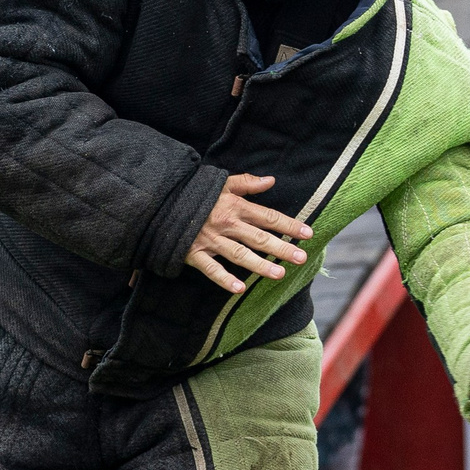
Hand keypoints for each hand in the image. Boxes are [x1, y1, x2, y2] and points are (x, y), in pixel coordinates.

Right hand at [186, 174, 312, 294]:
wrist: (161, 202)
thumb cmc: (196, 194)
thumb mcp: (222, 183)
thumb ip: (247, 183)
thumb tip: (271, 180)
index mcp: (235, 206)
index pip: (268, 216)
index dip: (289, 225)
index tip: (308, 234)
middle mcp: (226, 223)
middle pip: (258, 237)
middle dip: (281, 248)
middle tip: (301, 258)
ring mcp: (211, 240)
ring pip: (239, 254)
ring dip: (259, 265)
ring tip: (279, 274)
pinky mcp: (194, 253)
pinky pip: (211, 269)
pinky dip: (224, 279)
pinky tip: (239, 289)